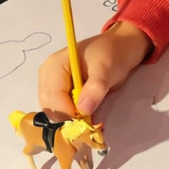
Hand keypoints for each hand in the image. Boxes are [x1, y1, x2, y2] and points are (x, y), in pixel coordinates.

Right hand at [37, 21, 152, 119]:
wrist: (121, 46)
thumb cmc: (113, 55)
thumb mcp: (107, 69)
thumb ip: (95, 89)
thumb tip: (83, 110)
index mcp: (55, 64)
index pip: (53, 95)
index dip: (67, 112)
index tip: (85, 122)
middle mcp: (47, 73)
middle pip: (48, 104)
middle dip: (65, 116)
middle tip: (86, 122)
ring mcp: (50, 81)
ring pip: (51, 108)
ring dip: (66, 117)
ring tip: (85, 117)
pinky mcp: (58, 88)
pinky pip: (57, 106)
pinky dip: (68, 114)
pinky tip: (81, 112)